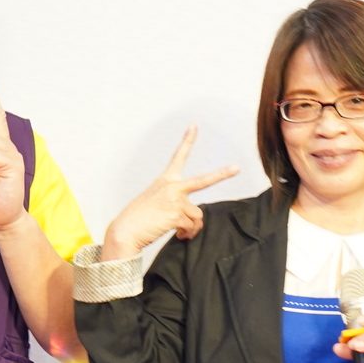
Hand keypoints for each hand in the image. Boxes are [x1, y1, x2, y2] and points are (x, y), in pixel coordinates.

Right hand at [102, 126, 238, 259]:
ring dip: (192, 227)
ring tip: (182, 232)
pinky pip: (192, 226)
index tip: (194, 126)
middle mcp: (172, 187)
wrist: (126, 231)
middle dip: (222, 174)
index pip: (178, 157)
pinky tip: (178, 236)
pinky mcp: (177, 215)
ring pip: (197, 216)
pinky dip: (187, 234)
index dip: (187, 141)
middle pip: (204, 180)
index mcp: (165, 180)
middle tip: (237, 168)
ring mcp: (176, 200)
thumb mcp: (156, 203)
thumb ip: (175, 203)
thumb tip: (193, 219)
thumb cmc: (139, 218)